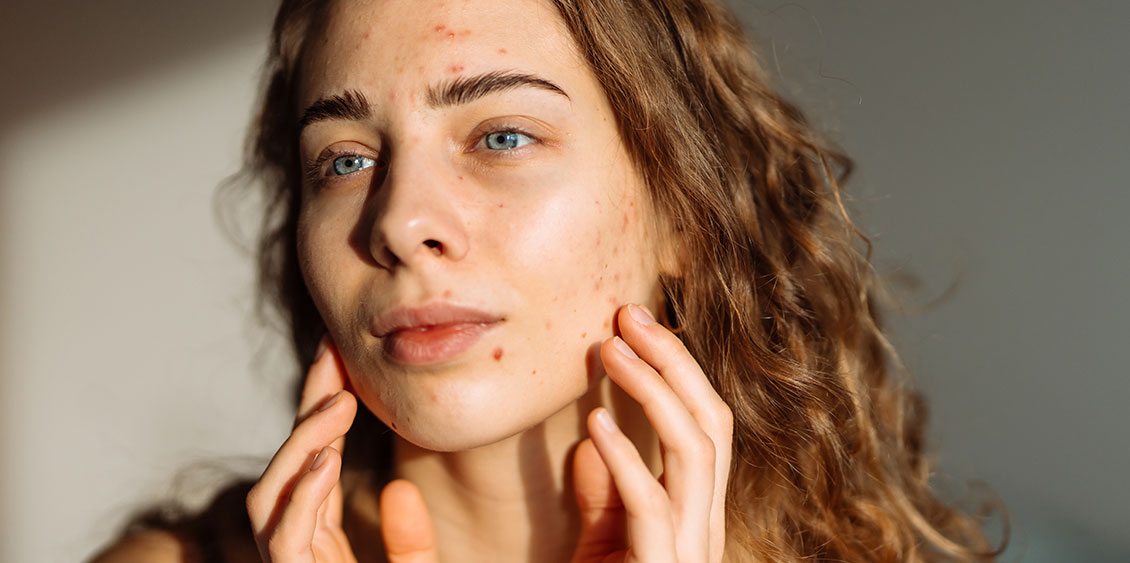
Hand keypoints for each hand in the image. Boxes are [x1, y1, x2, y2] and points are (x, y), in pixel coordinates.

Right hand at [246, 338, 438, 561]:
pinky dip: (302, 497)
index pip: (316, 466)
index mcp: (322, 542)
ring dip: (302, 444)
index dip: (323, 413)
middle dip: (307, 409)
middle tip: (333, 355)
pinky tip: (327, 461)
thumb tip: (401, 489)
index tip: (340, 360)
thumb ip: (411, 543)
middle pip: (290, 468)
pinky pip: (284, 540)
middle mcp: (297, 548)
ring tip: (341, 403)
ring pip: (270, 497)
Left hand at [572, 305, 733, 562]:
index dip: (677, 367)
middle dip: (674, 362)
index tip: (636, 325)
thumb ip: (608, 493)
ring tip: (610, 351)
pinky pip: (650, 505)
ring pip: (694, 452)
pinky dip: (624, 458)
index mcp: (700, 514)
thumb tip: (596, 436)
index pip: (708, 423)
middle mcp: (706, 529)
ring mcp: (690, 552)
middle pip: (712, 423)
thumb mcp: (604, 538)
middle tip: (629, 316)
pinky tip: (596, 424)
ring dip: (652, 391)